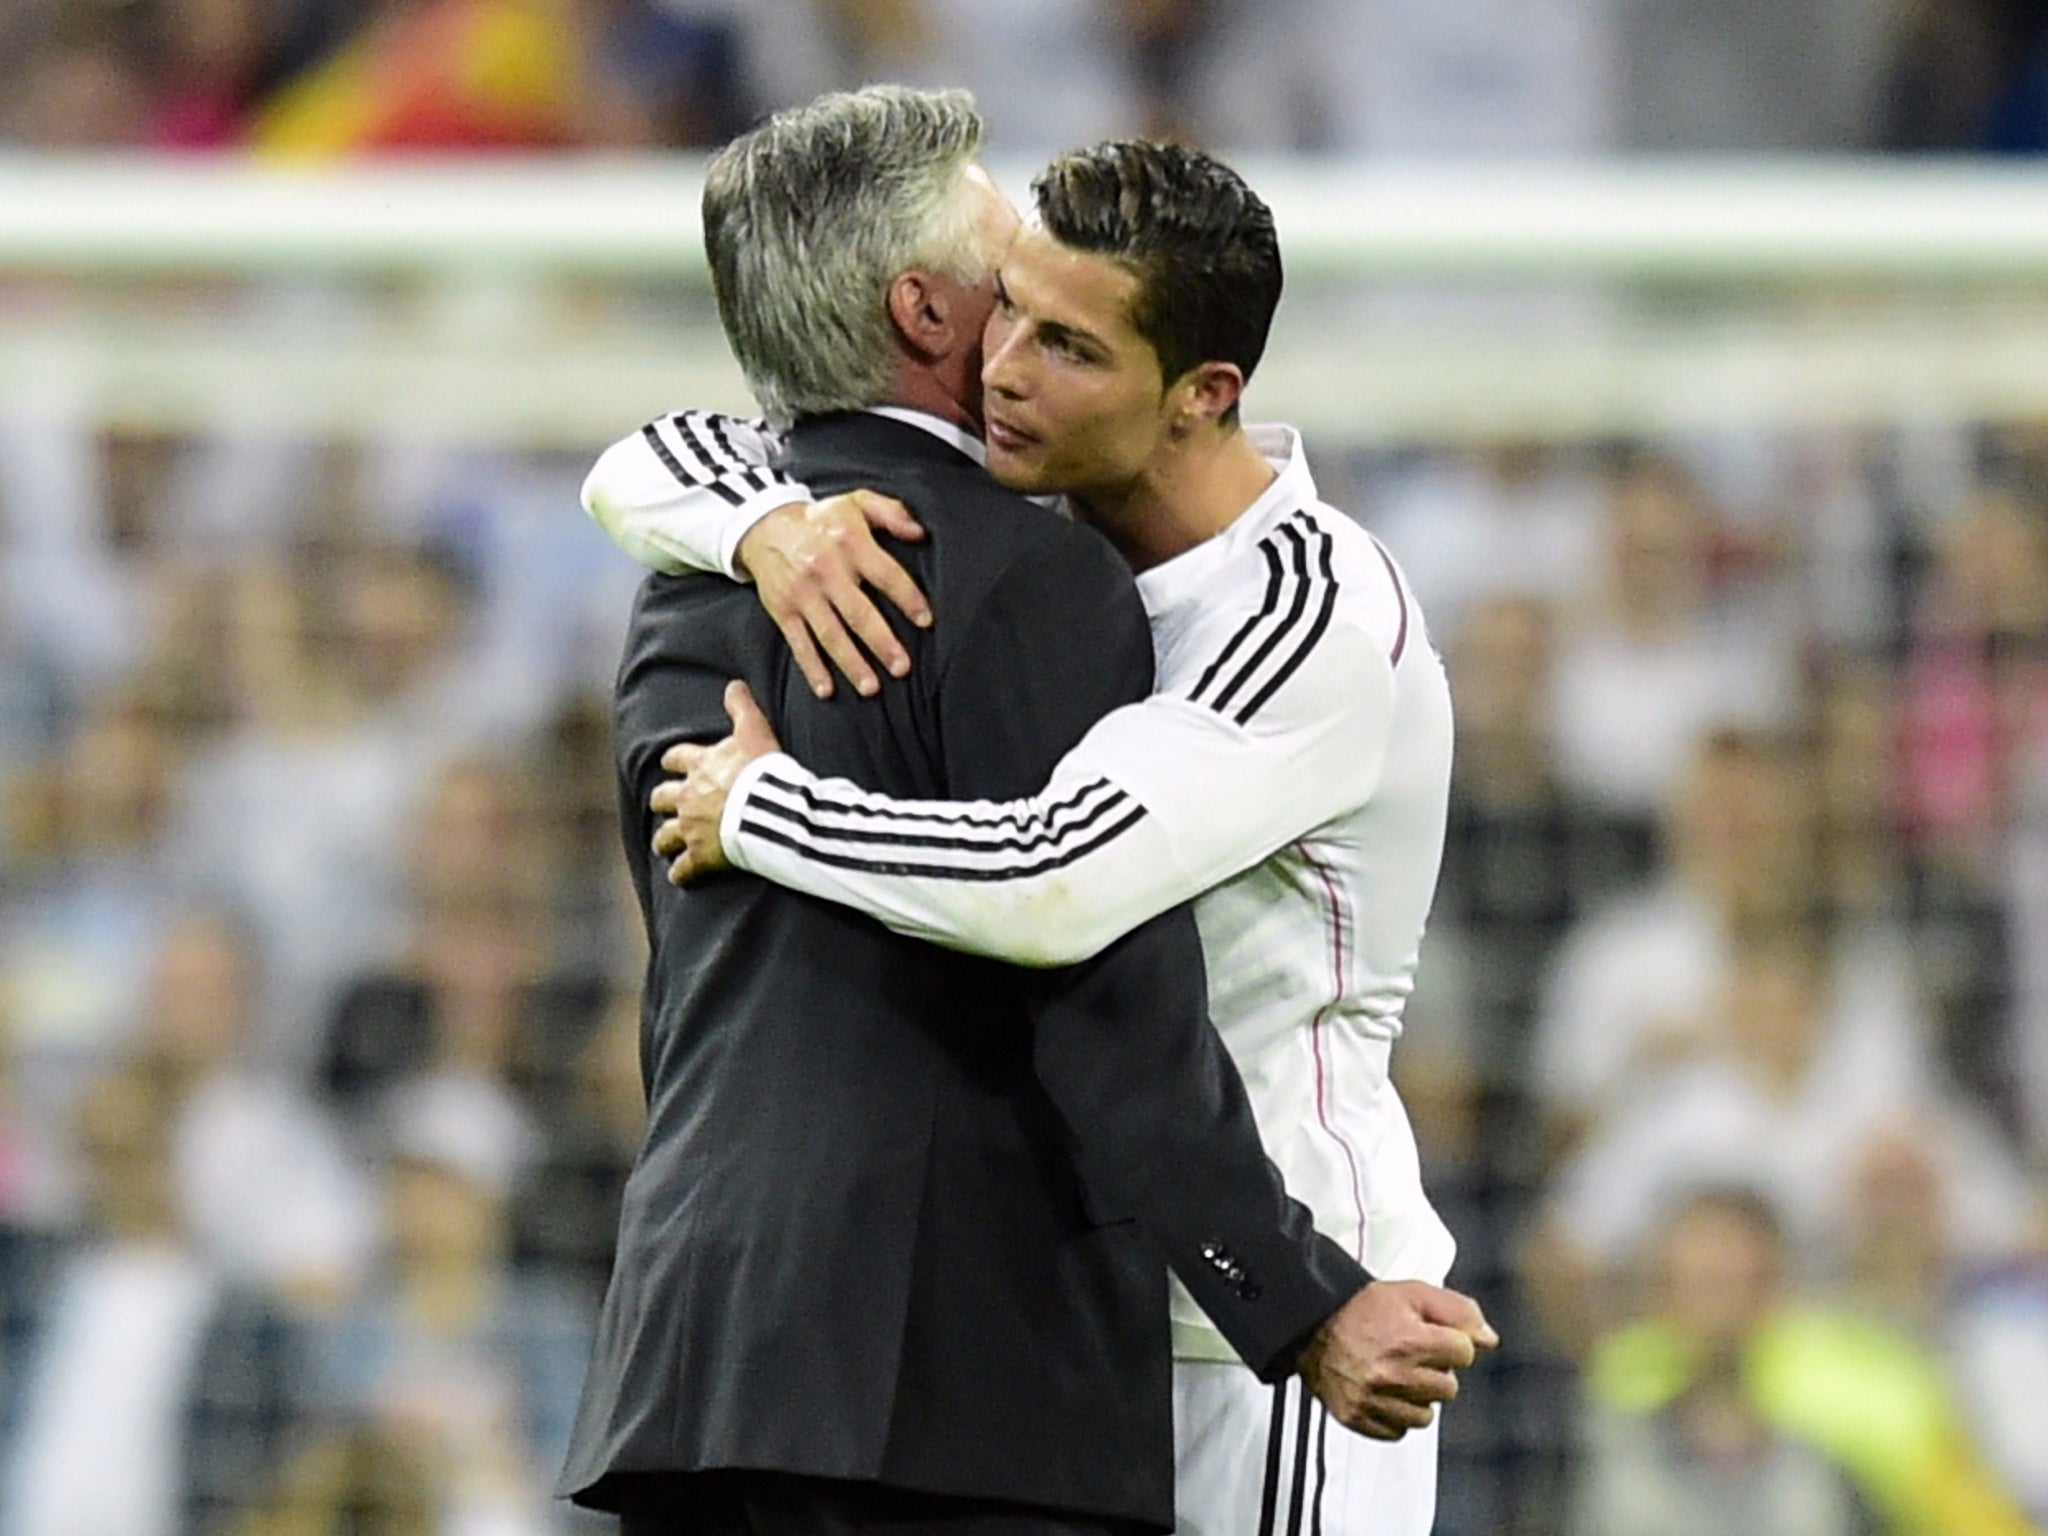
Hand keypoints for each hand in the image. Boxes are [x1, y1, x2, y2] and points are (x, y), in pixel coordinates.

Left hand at [651, 681, 782, 884]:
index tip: (674, 764)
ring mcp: (691, 828)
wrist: (769, 809)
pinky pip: (683, 869)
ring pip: (664, 836)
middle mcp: (688, 797)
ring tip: (666, 845)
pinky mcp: (701, 855)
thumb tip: (734, 684)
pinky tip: (681, 877)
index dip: (674, 761)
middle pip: (661, 798)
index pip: (675, 758)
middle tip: (667, 806)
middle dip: (662, 802)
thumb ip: (742, 707)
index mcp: (699, 766)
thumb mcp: (755, 730)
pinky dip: (680, 874)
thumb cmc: (763, 770)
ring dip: (664, 839)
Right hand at [736, 492, 930, 699]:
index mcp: (849, 542)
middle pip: (858, 612)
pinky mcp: (783, 610)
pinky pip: (799, 643)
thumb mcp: (856, 502)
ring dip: (851, 663)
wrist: (764, 525)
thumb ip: (892, 513)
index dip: (908, 598)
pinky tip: (826, 690)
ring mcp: (802, 593)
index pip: (886, 574)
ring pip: (830, 634)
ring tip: (871, 687)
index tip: (926, 621)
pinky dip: (812, 668)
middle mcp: (825, 569)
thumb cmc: (821, 519)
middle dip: (881, 643)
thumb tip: (920, 533)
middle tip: (902, 668)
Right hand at [1298, 1280, 1497, 1441]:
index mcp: (1409, 1340)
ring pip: (1426, 1415)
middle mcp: (1392, 1374)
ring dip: (1419, 1396)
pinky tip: (1385, 1392)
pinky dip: (1396, 1414)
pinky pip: (1399, 1431)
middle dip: (1437, 1370)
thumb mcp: (1413, 1294)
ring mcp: (1374, 1400)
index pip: (1464, 1354)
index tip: (1433, 1337)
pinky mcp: (1359, 1418)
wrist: (1311, 1323)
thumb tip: (1488, 1339)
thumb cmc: (1361, 1308)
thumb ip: (1458, 1311)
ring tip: (1398, 1373)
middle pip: (1449, 1388)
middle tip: (1411, 1353)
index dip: (1452, 1342)